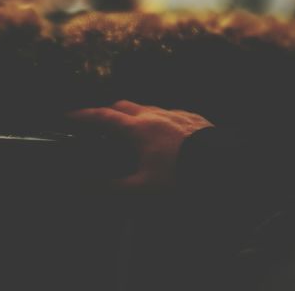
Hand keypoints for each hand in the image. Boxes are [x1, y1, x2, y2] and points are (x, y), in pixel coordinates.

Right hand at [66, 99, 212, 191]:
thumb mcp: (144, 188)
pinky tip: (167, 135)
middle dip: (109, 111)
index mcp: (138, 128)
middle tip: (101, 123)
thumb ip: (113, 188)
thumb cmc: (182, 177)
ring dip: (136, 115)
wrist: (227, 168)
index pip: (102, 117)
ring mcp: (177, 115)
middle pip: (124, 105)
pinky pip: (173, 114)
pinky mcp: (197, 119)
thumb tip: (83, 188)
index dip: (83, 116)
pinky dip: (162, 121)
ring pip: (149, 108)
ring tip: (134, 130)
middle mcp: (154, 115)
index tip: (68, 115)